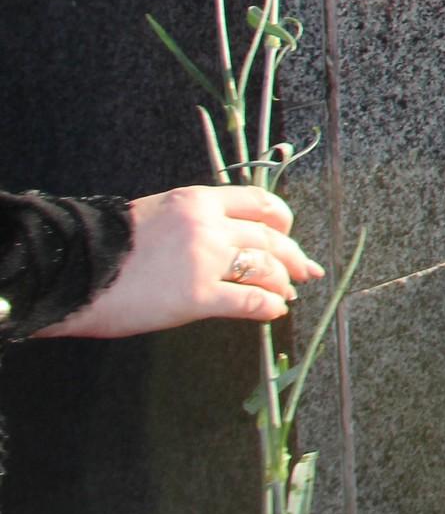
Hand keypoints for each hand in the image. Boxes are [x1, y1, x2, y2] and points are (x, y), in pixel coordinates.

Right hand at [38, 186, 322, 338]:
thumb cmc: (107, 246)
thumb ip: (197, 222)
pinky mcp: (197, 296)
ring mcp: (205, 260)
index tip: (288, 233)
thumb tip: (229, 240)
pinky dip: (267, 306)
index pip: (260, 202)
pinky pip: (250, 301)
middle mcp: (209, 226)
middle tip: (304, 271)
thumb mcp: (158, 215)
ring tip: (286, 294)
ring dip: (282, 283)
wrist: (70, 269)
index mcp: (198, 201)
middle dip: (293, 256)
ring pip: (266, 268)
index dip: (282, 220)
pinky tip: (271, 312)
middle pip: (270, 238)